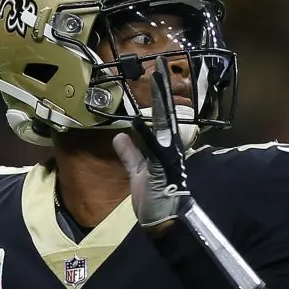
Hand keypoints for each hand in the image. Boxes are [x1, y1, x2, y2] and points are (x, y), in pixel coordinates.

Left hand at [112, 57, 190, 232]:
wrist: (166, 224)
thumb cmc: (155, 201)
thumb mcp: (137, 173)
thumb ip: (130, 155)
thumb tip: (120, 135)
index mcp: (162, 149)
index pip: (158, 116)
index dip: (157, 96)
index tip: (155, 74)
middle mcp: (168, 149)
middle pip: (164, 114)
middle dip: (162, 90)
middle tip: (159, 64)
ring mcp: (166, 157)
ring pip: (162, 124)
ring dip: (159, 102)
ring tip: (156, 78)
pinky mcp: (161, 170)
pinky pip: (152, 150)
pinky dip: (145, 137)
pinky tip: (138, 121)